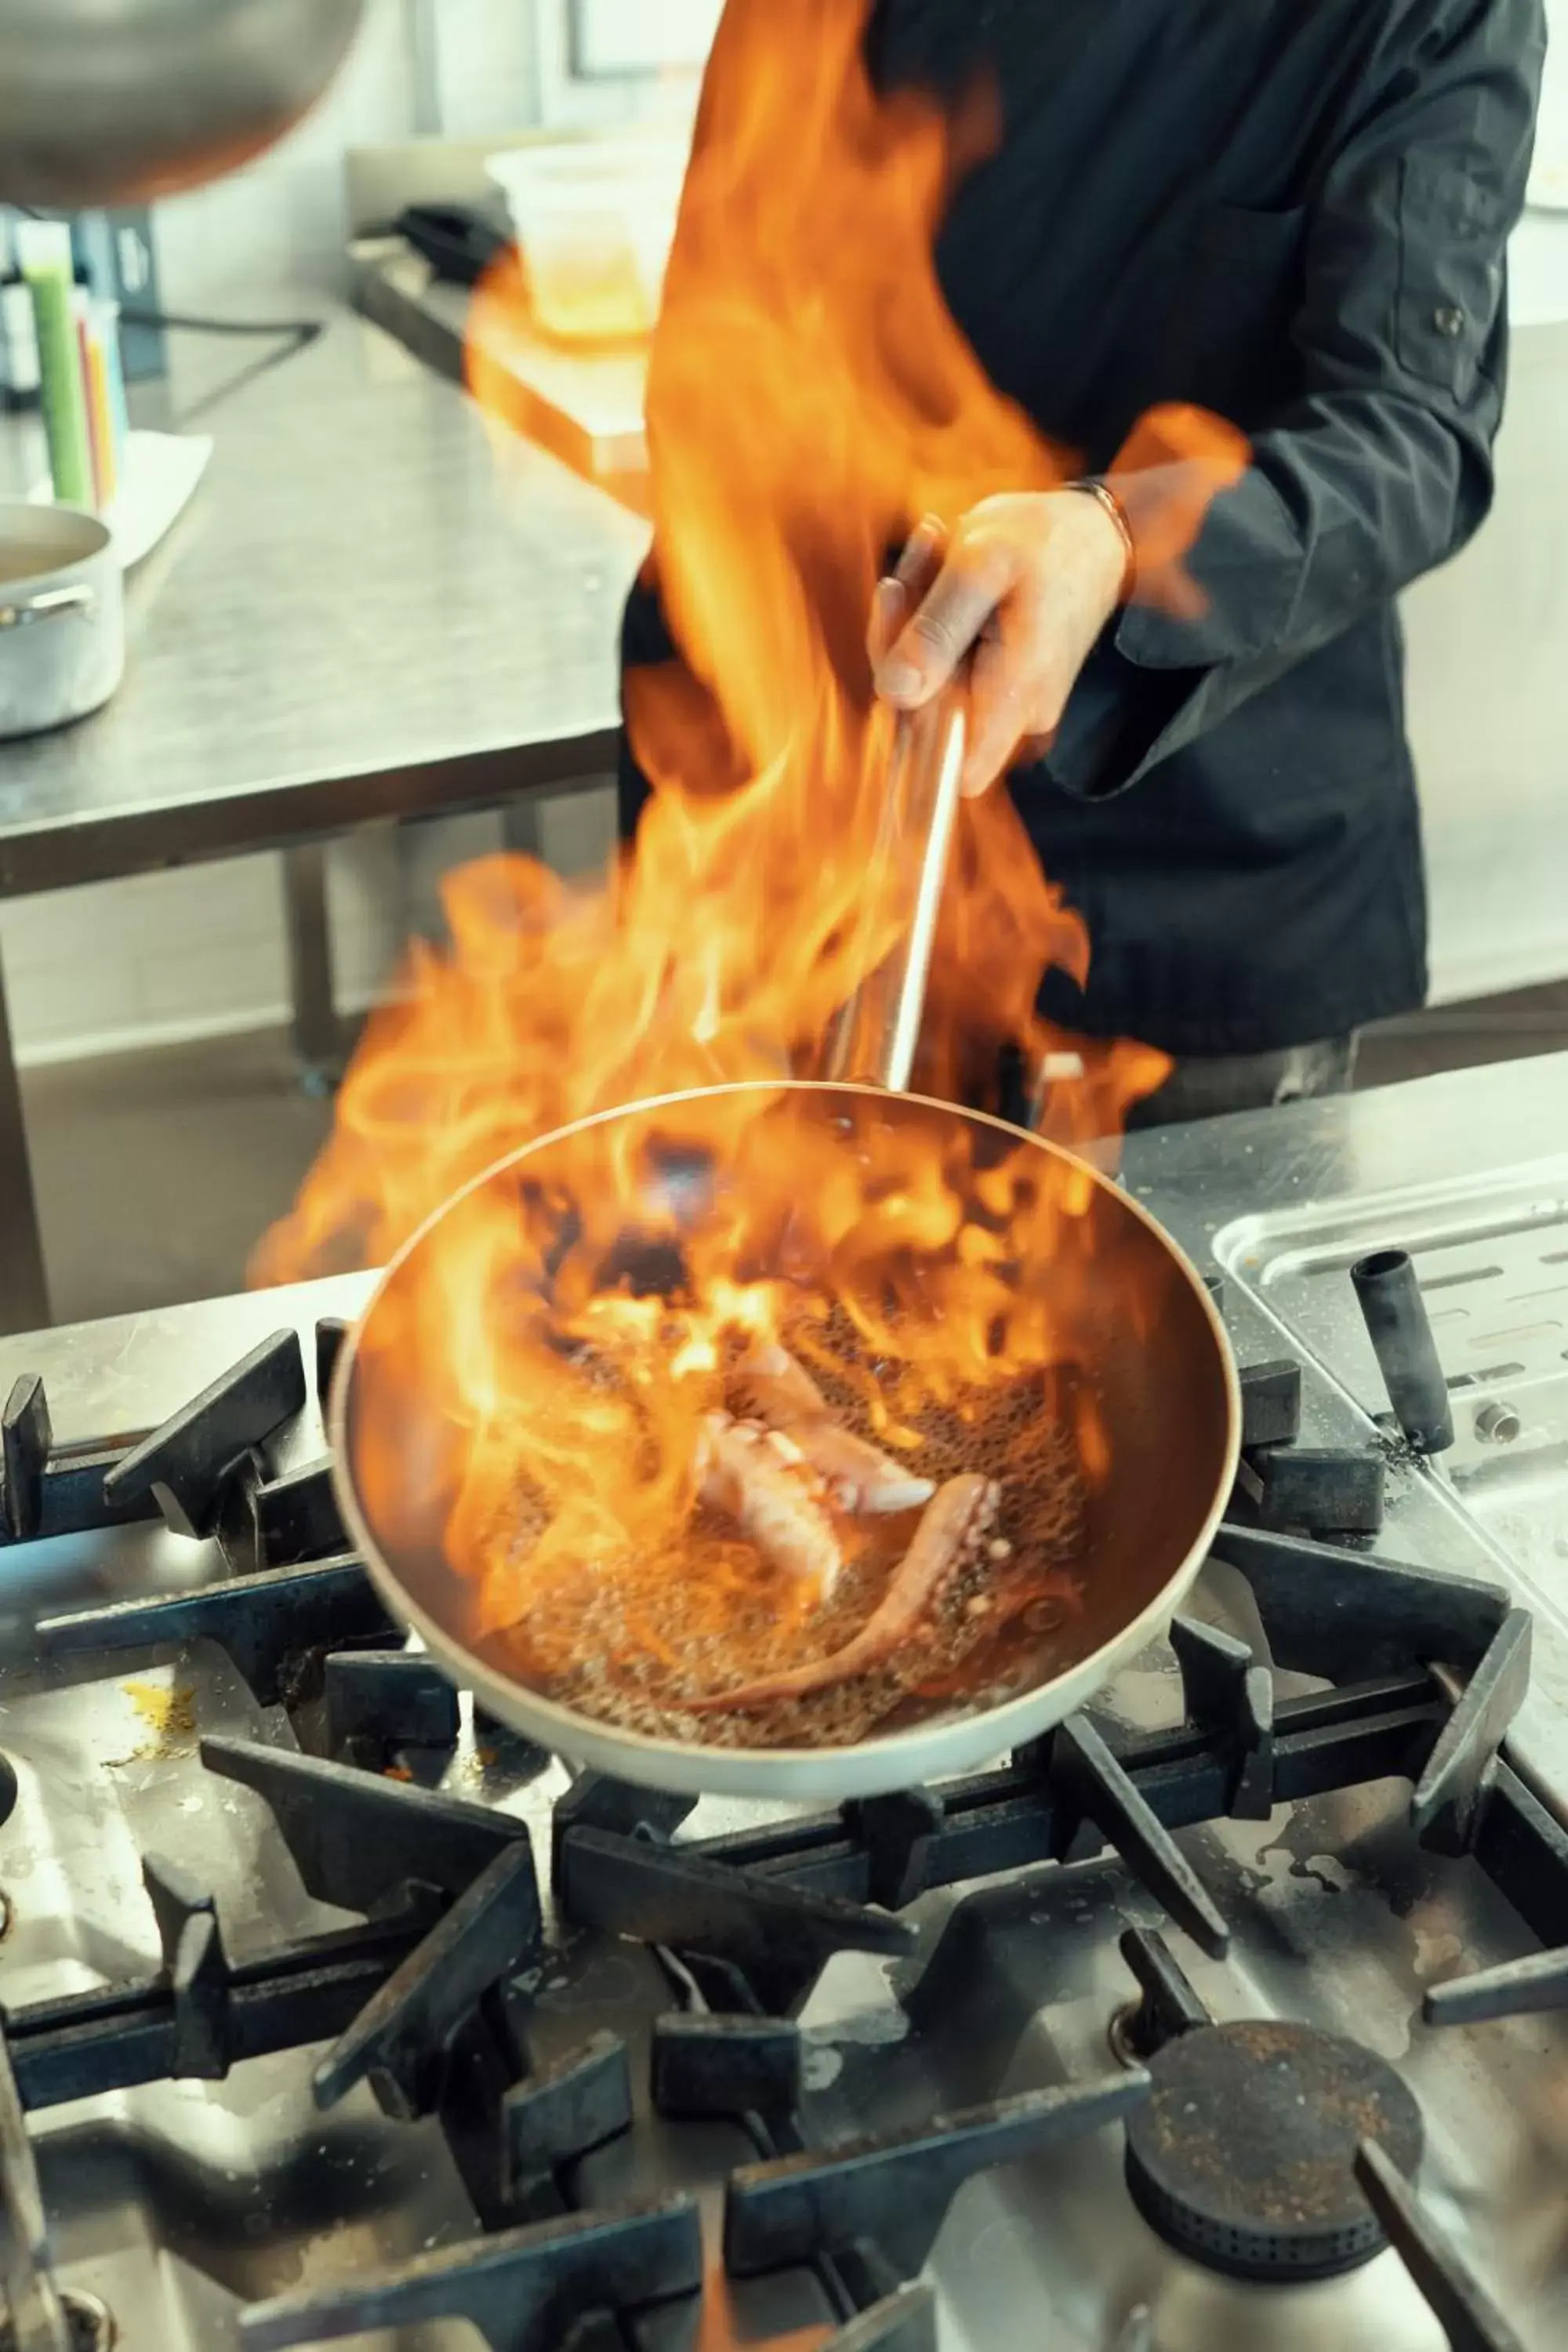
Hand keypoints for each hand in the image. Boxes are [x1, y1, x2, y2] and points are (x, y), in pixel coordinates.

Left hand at [869, 491, 1129, 796]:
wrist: (1093, 534)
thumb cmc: (1046, 542)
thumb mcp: (982, 566)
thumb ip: (937, 630)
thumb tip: (893, 693)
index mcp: (1016, 696)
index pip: (953, 773)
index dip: (909, 731)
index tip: (897, 650)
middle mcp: (1014, 715)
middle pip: (923, 717)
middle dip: (901, 642)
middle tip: (912, 574)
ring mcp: (1004, 704)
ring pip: (925, 686)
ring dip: (912, 620)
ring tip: (933, 556)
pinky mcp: (994, 687)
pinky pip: (942, 670)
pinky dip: (929, 622)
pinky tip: (940, 572)